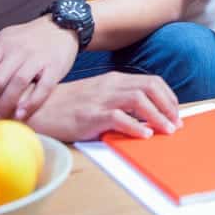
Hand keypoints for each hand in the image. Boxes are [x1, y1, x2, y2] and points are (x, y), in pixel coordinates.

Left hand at [0, 16, 75, 121]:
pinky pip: (43, 87)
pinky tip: (22, 114)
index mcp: (2, 45)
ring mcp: (37, 59)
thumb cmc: (29, 36)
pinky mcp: (54, 67)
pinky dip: (32, 101)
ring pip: (18, 83)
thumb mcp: (3, 37)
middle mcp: (18, 51)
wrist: (63, 25)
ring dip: (5, 104)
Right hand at [26, 72, 181, 140]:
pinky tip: (144, 135)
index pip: (151, 81)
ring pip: (139, 100)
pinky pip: (119, 118)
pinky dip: (135, 126)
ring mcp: (101, 98)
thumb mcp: (98, 95)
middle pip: (150, 88)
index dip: (168, 97)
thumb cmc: (68, 105)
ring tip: (167, 131)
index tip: (175, 112)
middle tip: (176, 124)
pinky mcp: (91, 115)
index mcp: (114, 79)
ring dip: (158, 116)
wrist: (38, 107)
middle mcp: (111, 85)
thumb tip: (147, 115)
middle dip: (168, 105)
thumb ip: (120, 100)